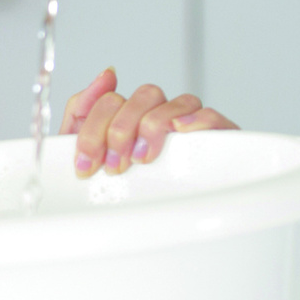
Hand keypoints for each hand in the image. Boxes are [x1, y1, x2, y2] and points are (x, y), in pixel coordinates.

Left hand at [58, 68, 237, 178]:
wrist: (151, 225)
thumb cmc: (122, 187)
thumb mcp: (89, 152)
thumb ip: (83, 110)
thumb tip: (106, 74)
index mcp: (130, 116)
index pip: (111, 100)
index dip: (93, 131)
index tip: (86, 164)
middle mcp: (160, 116)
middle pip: (145, 96)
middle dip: (121, 131)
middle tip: (114, 166)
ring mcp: (188, 126)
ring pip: (178, 102)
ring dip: (153, 126)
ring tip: (141, 158)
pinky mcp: (216, 139)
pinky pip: (212, 116)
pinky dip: (196, 120)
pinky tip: (178, 131)